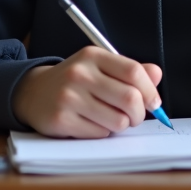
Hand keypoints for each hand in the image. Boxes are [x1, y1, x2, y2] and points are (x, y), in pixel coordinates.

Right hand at [12, 46, 163, 137]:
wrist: (33, 93)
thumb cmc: (76, 82)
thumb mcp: (100, 67)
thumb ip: (130, 70)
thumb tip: (157, 75)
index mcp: (93, 56)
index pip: (133, 72)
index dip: (150, 91)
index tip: (154, 103)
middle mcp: (80, 74)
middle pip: (130, 98)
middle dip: (139, 114)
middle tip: (135, 117)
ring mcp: (69, 97)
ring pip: (118, 121)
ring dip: (120, 125)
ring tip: (110, 118)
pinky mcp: (61, 119)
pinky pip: (100, 134)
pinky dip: (102, 133)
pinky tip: (91, 123)